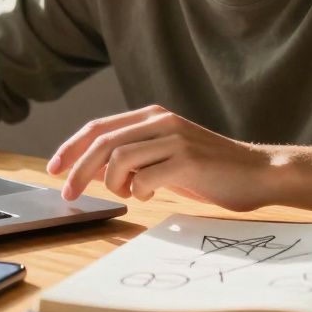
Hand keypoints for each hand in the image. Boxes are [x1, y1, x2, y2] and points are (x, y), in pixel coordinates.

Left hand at [46, 105, 273, 210]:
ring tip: (130, 193)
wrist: (257, 173)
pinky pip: (144, 178)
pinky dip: (140, 192)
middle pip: (101, 142)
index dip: (70, 148)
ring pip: (118, 158)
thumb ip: (136, 156)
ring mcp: (174, 138)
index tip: (54, 169)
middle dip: (78, 170)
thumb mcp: (167, 155)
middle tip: (68, 194)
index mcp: (152, 116)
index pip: (98, 127)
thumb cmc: (210, 169)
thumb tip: (95, 172)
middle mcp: (160, 121)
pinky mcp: (187, 160)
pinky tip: (151, 195)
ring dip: (113, 183)